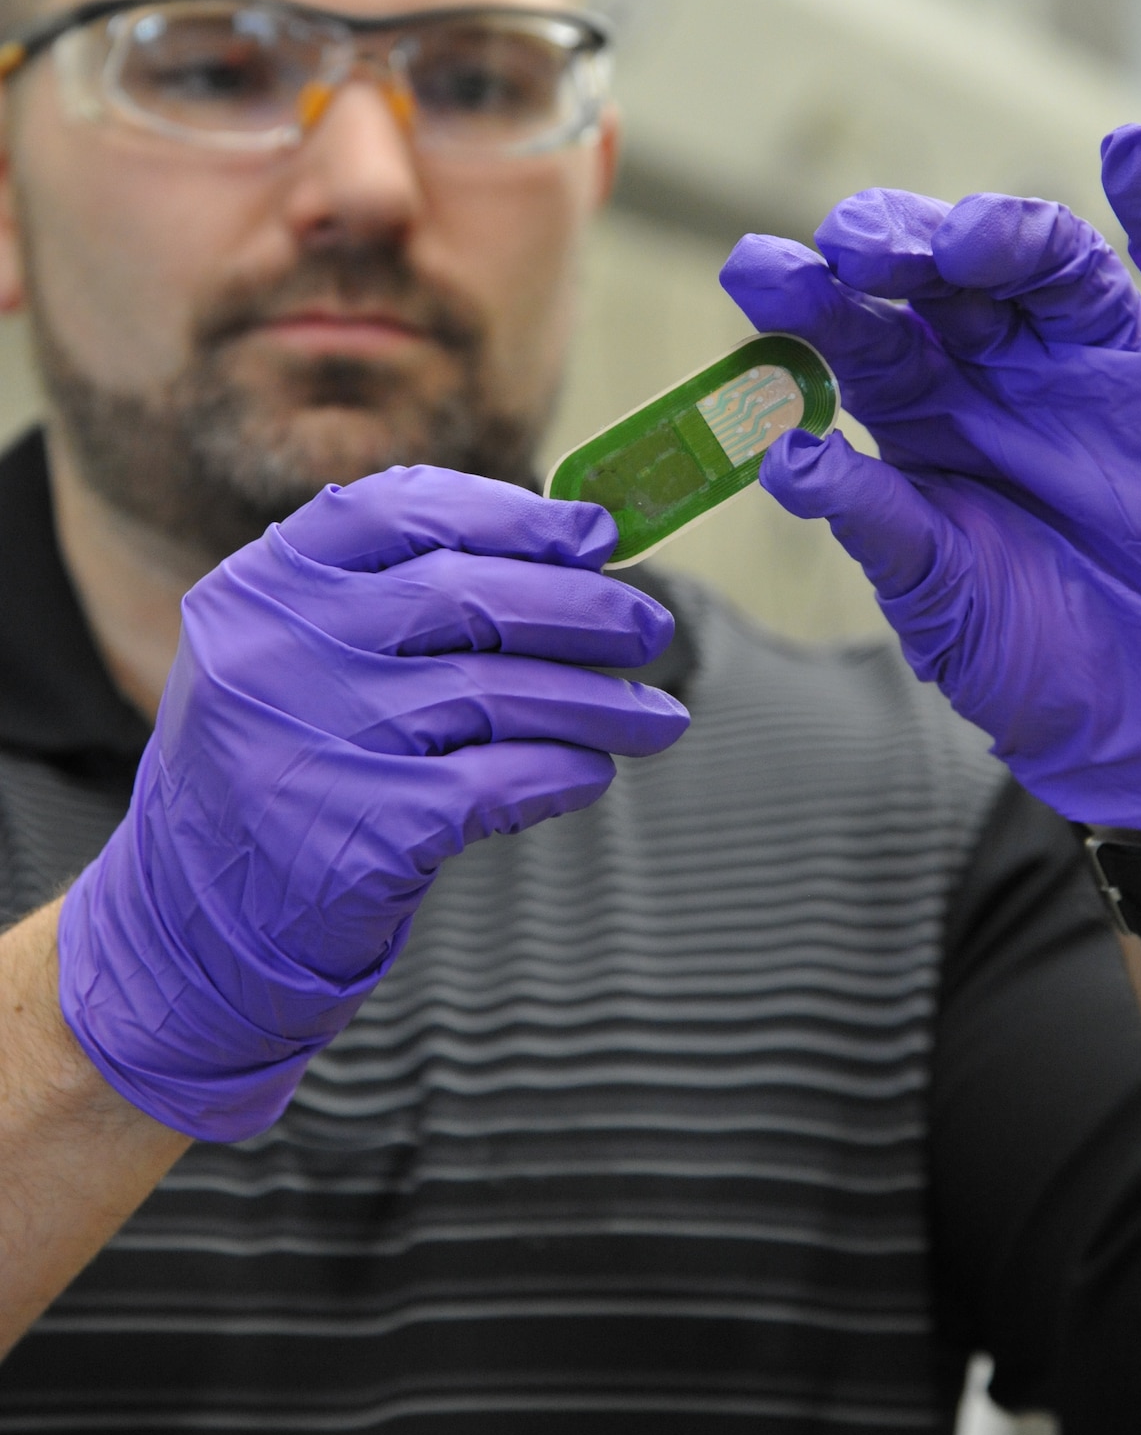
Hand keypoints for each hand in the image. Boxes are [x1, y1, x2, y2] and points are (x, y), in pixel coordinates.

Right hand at [57, 467, 688, 1140]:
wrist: (191, 927)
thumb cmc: (279, 766)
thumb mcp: (293, 658)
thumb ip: (395, 598)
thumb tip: (568, 557)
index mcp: (261, 586)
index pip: (400, 508)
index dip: (514, 514)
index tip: (594, 532)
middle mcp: (277, 650)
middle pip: (468, 596)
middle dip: (583, 607)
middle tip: (650, 625)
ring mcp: (314, 739)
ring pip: (499, 692)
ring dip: (599, 702)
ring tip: (655, 715)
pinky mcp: (359, 831)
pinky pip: (500, 782)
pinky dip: (563, 772)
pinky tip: (591, 772)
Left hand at [721, 125, 1140, 831]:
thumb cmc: (1034, 660)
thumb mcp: (939, 597)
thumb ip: (873, 521)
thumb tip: (781, 454)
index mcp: (926, 417)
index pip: (858, 337)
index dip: (808, 300)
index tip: (754, 270)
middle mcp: (1006, 373)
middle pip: (943, 280)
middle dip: (897, 249)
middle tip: (859, 248)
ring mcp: (1104, 368)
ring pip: (1051, 265)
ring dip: (1004, 233)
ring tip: (963, 242)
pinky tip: (1134, 156)